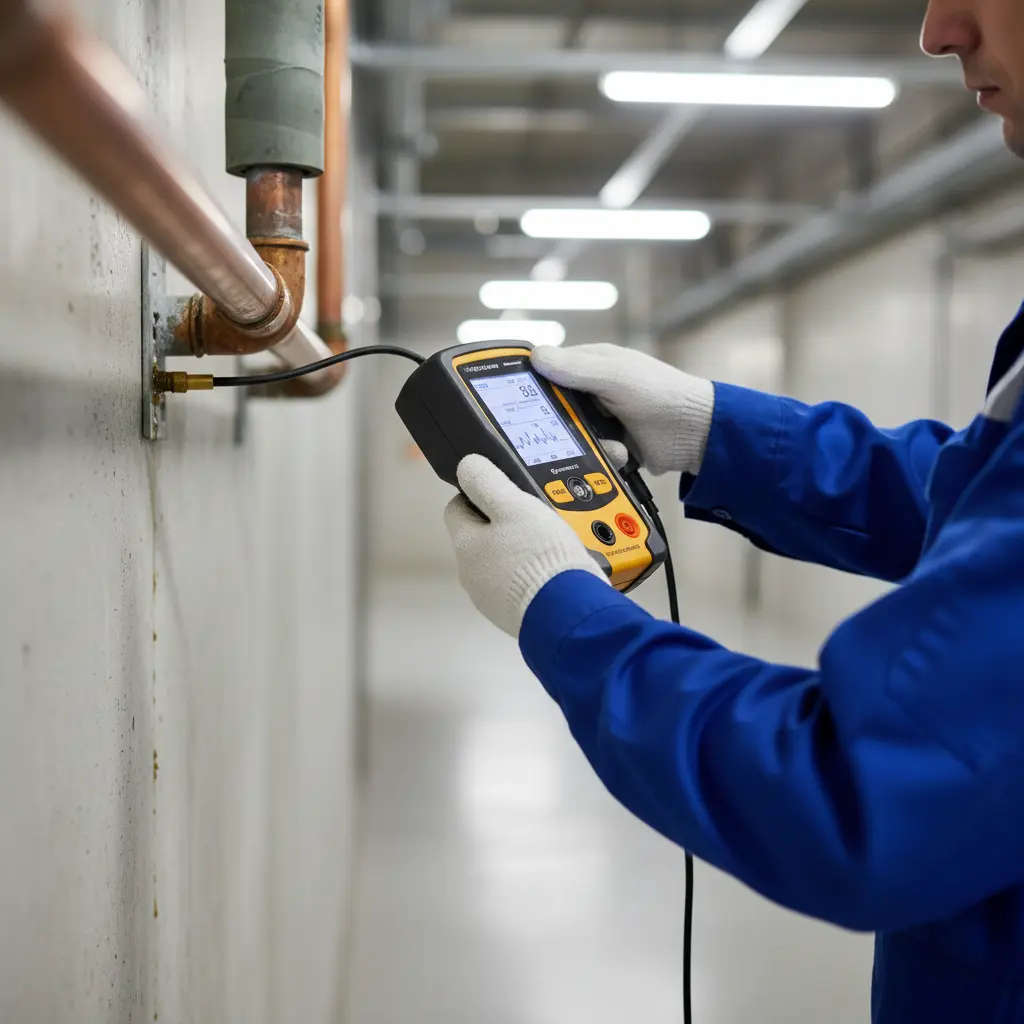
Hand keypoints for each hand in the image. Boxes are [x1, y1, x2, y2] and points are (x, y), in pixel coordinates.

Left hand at [444, 455, 606, 637]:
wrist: (568, 612)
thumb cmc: (539, 555)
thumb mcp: (514, 505)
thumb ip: (487, 482)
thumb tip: (466, 467)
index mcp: (465, 545)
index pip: (457, 508)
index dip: (479, 494)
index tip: (506, 493)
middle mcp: (472, 576)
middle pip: (482, 537)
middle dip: (506, 525)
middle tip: (536, 517)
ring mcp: (493, 600)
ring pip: (503, 562)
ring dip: (522, 551)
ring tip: (552, 543)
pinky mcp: (517, 615)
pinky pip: (523, 585)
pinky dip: (536, 575)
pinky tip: (557, 570)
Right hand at [532, 343, 714, 475]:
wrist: (697, 434)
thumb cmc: (662, 393)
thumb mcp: (617, 376)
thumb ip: (578, 369)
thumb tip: (536, 356)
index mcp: (588, 365)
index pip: (545, 372)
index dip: (530, 387)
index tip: (520, 404)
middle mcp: (589, 392)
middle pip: (553, 411)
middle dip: (562, 426)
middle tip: (572, 432)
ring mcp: (598, 420)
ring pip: (568, 438)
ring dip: (585, 445)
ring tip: (613, 444)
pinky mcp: (607, 445)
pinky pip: (587, 456)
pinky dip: (601, 458)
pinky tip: (621, 453)